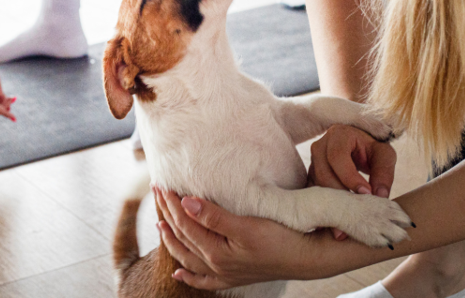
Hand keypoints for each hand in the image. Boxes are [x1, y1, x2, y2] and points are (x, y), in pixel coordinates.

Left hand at [155, 188, 321, 288]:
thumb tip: (185, 203)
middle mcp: (216, 266)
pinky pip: (204, 281)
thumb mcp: (247, 225)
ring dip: (171, 240)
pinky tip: (178, 273)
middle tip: (157, 192)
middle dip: (167, 214)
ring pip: (187, 257)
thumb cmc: (281, 238)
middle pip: (182, 237)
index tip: (162, 184)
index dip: (171, 203)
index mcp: (216, 252)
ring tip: (159, 224)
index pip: (184, 223)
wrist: (308, 258)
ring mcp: (224, 274)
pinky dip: (189, 277)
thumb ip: (214, 216)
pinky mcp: (235, 278)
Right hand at [308, 124, 396, 239]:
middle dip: (340, 195)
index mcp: (338, 135)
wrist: (361, 146)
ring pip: (317, 185)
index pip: (338, 157)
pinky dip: (324, 208)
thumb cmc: (373, 148)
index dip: (350, 177)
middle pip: (324, 173)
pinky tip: (333, 224)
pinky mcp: (312, 175)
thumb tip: (381, 196)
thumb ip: (384, 173)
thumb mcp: (384, 155)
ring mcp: (313, 161)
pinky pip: (314, 193)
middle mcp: (320, 146)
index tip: (366, 194)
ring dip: (332, 205)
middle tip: (357, 214)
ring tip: (347, 224)